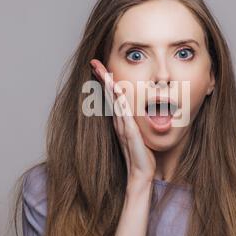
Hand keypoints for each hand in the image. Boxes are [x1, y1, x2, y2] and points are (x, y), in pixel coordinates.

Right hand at [90, 59, 155, 184]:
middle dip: (102, 78)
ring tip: (101, 70)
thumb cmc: (141, 155)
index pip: (112, 97)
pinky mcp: (129, 131)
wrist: (140, 173)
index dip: (106, 82)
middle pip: (109, 95)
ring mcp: (123, 126)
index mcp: (120, 120)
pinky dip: (119, 100)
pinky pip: (124, 112)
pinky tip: (116, 89)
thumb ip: (135, 124)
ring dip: (108, 84)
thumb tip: (138, 114)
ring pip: (114, 101)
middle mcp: (119, 121)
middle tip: (94, 62)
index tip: (101, 68)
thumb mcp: (138, 135)